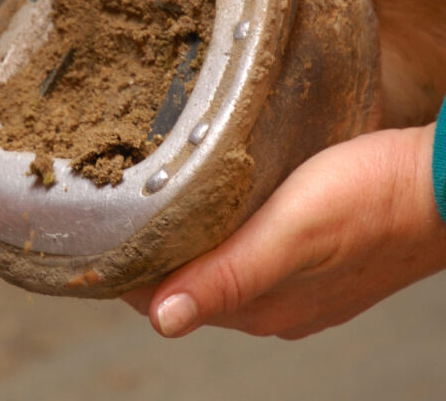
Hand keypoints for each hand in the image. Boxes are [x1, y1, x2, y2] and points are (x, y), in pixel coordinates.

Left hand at [123, 124, 445, 339]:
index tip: (94, 233)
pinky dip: (217, 232)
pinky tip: (212, 202)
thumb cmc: (373, 202)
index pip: (163, 299)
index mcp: (259, 307)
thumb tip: (162, 320)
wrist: (443, 186)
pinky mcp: (312, 257)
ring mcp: (294, 283)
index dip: (125, 270)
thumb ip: (230, 276)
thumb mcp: (293, 235)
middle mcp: (271, 304)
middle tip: (115, 203)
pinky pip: (246, 251)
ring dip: (182, 240)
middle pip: (184, 283)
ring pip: (215, 265)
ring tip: (152, 196)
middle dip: (148, 253)